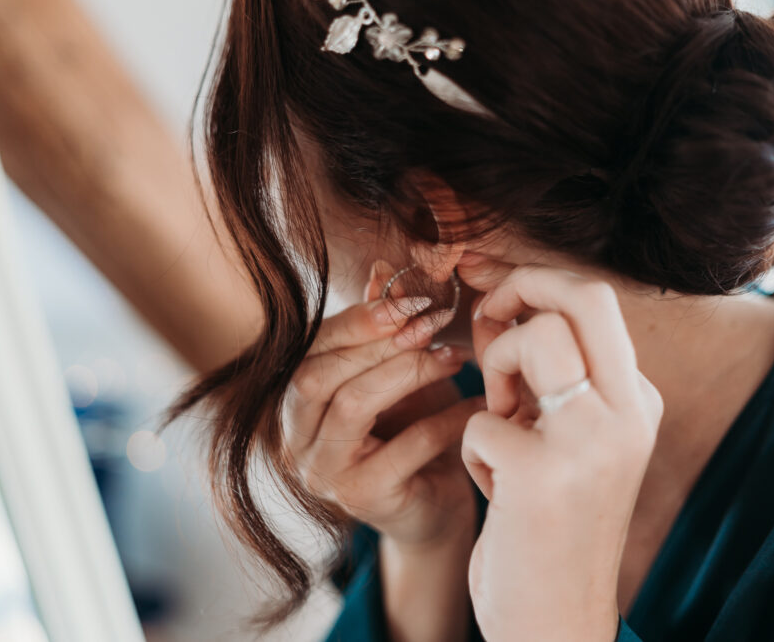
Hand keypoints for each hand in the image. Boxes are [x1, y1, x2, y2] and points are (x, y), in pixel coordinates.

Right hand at [284, 262, 483, 547]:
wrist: (434, 508)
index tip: (410, 301)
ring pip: (355, 406)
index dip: (359, 320)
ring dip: (410, 372)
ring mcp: (324, 473)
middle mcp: (296, 438)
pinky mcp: (363, 499)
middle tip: (433, 323)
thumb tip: (383, 266)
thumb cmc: (413, 432)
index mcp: (296, 401)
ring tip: (456, 357)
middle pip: (319, 375)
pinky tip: (477, 403)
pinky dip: (446, 420)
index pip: (312, 349)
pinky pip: (404, 447)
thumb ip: (383, 328)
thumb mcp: (397, 374)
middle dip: (379, 343)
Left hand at [458, 259, 663, 641]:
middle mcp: (629, 413)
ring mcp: (591, 442)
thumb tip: (497, 301)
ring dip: (495, 368)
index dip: (535, 284)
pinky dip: (474, 450)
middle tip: (487, 319)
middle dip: (520, 289)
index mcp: (637, 400)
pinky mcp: (543, 474)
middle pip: (582, 295)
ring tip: (501, 420)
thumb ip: (545, 374)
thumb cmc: (552, 522)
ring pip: (532, 337)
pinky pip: (480, 419)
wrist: (556, 619)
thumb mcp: (566, 438)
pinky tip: (498, 489)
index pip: (597, 300)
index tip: (495, 303)